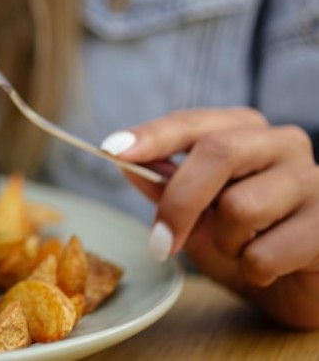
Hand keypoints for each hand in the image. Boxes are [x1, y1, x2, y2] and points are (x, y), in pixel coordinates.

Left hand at [101, 107, 318, 328]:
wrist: (302, 286)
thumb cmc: (248, 240)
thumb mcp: (198, 214)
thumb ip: (167, 186)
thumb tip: (125, 162)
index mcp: (246, 131)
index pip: (192, 123)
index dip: (152, 136)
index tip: (111, 150)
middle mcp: (283, 143)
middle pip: (217, 152)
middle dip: (179, 202)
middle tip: (160, 243)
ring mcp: (314, 179)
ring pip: (241, 206)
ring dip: (226, 243)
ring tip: (242, 250)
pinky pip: (266, 251)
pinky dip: (253, 270)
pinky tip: (271, 269)